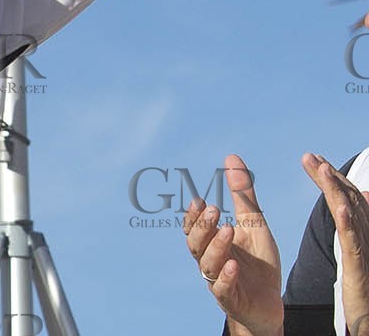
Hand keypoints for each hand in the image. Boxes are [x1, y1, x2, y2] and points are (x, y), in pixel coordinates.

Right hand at [182, 155, 282, 335]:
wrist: (270, 305)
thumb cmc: (258, 265)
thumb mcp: (255, 225)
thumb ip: (242, 196)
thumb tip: (232, 157)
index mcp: (212, 243)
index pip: (193, 228)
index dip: (194, 216)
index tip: (201, 200)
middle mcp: (210, 261)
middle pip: (195, 244)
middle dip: (202, 226)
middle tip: (214, 210)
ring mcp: (220, 281)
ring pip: (207, 264)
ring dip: (215, 246)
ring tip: (228, 230)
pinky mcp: (233, 300)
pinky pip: (223, 289)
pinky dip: (226, 277)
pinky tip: (234, 265)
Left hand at [304, 152, 368, 334]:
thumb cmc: (366, 283)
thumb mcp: (358, 250)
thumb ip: (356, 224)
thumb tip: (360, 196)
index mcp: (360, 230)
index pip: (344, 197)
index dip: (330, 177)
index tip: (313, 158)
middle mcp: (364, 235)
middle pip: (347, 199)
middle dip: (329, 176)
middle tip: (309, 156)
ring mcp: (363, 249)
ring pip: (350, 214)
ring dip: (336, 190)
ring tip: (323, 169)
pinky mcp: (358, 265)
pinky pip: (352, 242)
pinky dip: (348, 223)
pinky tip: (339, 209)